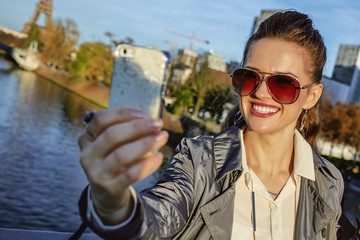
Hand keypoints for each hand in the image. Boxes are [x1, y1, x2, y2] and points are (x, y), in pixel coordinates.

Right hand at [78, 108, 168, 224]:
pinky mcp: (109, 188)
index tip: (142, 113)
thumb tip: (150, 121)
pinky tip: (159, 157)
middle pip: (112, 135)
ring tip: (162, 138)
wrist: (106, 194)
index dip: (121, 114)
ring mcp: (96, 173)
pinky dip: (147, 164)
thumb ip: (123, 132)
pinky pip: (131, 175)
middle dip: (138, 127)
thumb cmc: (111, 161)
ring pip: (121, 155)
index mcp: (86, 139)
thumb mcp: (109, 146)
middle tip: (158, 124)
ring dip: (145, 144)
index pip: (100, 120)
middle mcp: (88, 155)